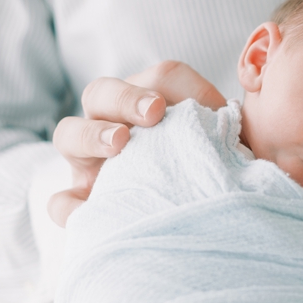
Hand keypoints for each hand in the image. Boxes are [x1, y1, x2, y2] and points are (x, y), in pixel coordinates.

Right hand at [48, 62, 227, 224]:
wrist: (210, 226)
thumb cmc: (223, 177)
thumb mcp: (236, 151)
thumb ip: (237, 130)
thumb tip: (241, 118)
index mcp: (152, 101)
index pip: (163, 76)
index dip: (182, 86)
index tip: (210, 107)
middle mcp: (114, 123)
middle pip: (102, 92)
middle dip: (126, 98)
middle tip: (153, 113)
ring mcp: (91, 162)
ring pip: (68, 134)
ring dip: (91, 134)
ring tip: (119, 145)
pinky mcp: (83, 202)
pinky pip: (61, 201)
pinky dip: (68, 204)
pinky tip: (88, 209)